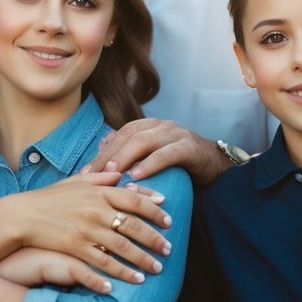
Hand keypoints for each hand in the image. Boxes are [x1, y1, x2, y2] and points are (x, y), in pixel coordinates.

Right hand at [0, 171, 172, 285]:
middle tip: (169, 248)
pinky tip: (134, 280)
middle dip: (154, 238)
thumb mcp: (74, 181)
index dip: (154, 209)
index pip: (134, 200)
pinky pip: (104, 263)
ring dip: (143, 259)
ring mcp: (86, 230)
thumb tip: (119, 174)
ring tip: (158, 268)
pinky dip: (121, 273)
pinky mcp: (76, 248)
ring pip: (123, 247)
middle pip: (134, 225)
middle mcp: (96, 210)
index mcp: (98, 192)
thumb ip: (98, 177)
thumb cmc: (47, 198)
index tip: (168, 218)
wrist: (20, 216)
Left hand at [83, 118, 229, 185]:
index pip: (119, 135)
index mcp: (149, 126)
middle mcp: (161, 126)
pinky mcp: (189, 147)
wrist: (217, 168)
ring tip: (111, 173)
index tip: (84, 174)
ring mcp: (176, 134)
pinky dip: (151, 163)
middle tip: (92, 176)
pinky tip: (138, 175)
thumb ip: (131, 151)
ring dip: (125, 156)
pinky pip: (167, 153)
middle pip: (128, 135)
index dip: (101, 153)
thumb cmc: (181, 166)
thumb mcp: (153, 158)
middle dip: (108, 155)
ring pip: (144, 140)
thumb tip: (101, 147)